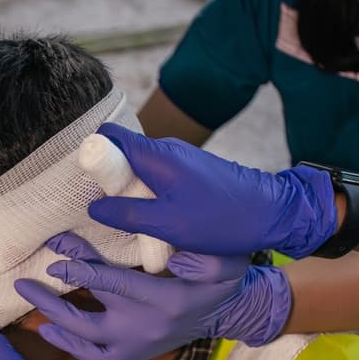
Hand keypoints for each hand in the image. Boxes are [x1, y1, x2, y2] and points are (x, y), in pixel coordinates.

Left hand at [14, 233, 290, 359]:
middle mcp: (145, 327)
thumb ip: (202, 256)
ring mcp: (136, 346)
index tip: (54, 256)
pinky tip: (48, 330)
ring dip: (55, 321)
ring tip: (29, 302)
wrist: (226, 313)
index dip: (81, 270)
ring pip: (86, 339)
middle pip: (89, 318)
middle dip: (53, 301)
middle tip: (23, 283)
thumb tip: (174, 255)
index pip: (113, 283)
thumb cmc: (219, 280)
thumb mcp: (222, 262)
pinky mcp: (133, 356)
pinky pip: (95, 357)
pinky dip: (71, 346)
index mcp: (162, 300)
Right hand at [87, 123, 337, 258]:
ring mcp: (180, 160)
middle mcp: (166, 150)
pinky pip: (156, 178)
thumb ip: (126, 213)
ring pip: (139, 169)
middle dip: (108, 180)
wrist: (273, 213)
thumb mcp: (166, 223)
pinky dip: (147, 195)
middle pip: (121, 154)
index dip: (91, 153)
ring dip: (129, 192)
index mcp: (156, 155)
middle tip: (106, 209)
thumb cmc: (220, 218)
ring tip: (130, 220)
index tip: (85, 181)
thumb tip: (94, 206)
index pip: (109, 136)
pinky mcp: (190, 172)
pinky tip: (153, 220)